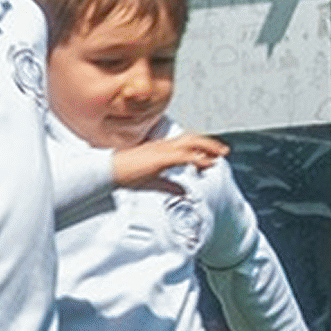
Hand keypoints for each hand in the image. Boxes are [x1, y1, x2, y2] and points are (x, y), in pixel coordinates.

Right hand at [112, 133, 226, 192]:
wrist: (107, 171)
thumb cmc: (124, 174)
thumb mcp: (151, 181)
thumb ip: (169, 186)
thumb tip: (184, 192)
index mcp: (159, 148)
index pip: (184, 142)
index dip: (200, 146)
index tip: (212, 154)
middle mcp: (162, 145)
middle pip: (191, 138)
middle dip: (208, 144)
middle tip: (223, 151)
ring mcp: (161, 149)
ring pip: (190, 143)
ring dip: (207, 147)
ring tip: (220, 154)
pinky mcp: (160, 157)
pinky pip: (183, 155)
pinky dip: (196, 158)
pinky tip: (205, 163)